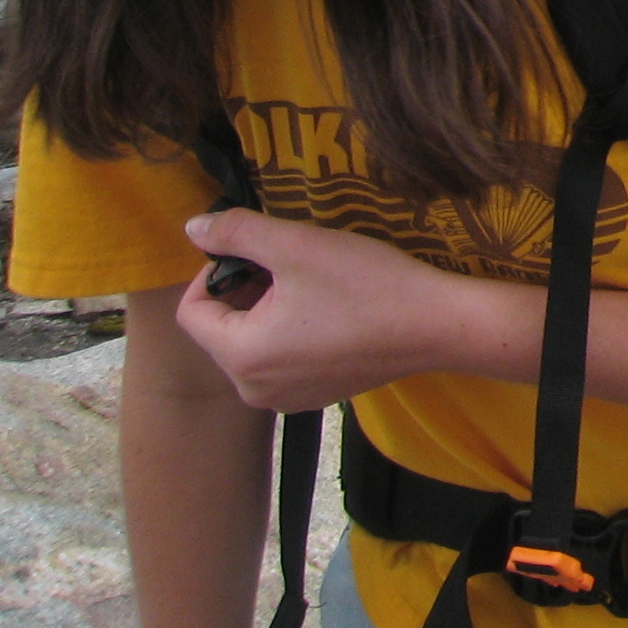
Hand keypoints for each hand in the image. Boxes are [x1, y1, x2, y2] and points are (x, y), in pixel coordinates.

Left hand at [177, 209, 479, 411]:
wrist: (435, 326)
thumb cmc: (365, 285)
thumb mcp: (298, 245)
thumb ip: (238, 232)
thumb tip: (193, 228)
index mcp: (240, 357)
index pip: (192, 312)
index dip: (214, 273)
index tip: (257, 251)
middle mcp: (253, 389)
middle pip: (223, 329)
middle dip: (247, 292)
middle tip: (292, 265)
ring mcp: (286, 399)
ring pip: (254, 344)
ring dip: (270, 311)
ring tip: (315, 286)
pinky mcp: (315, 397)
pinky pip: (283, 361)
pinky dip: (294, 334)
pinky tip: (333, 313)